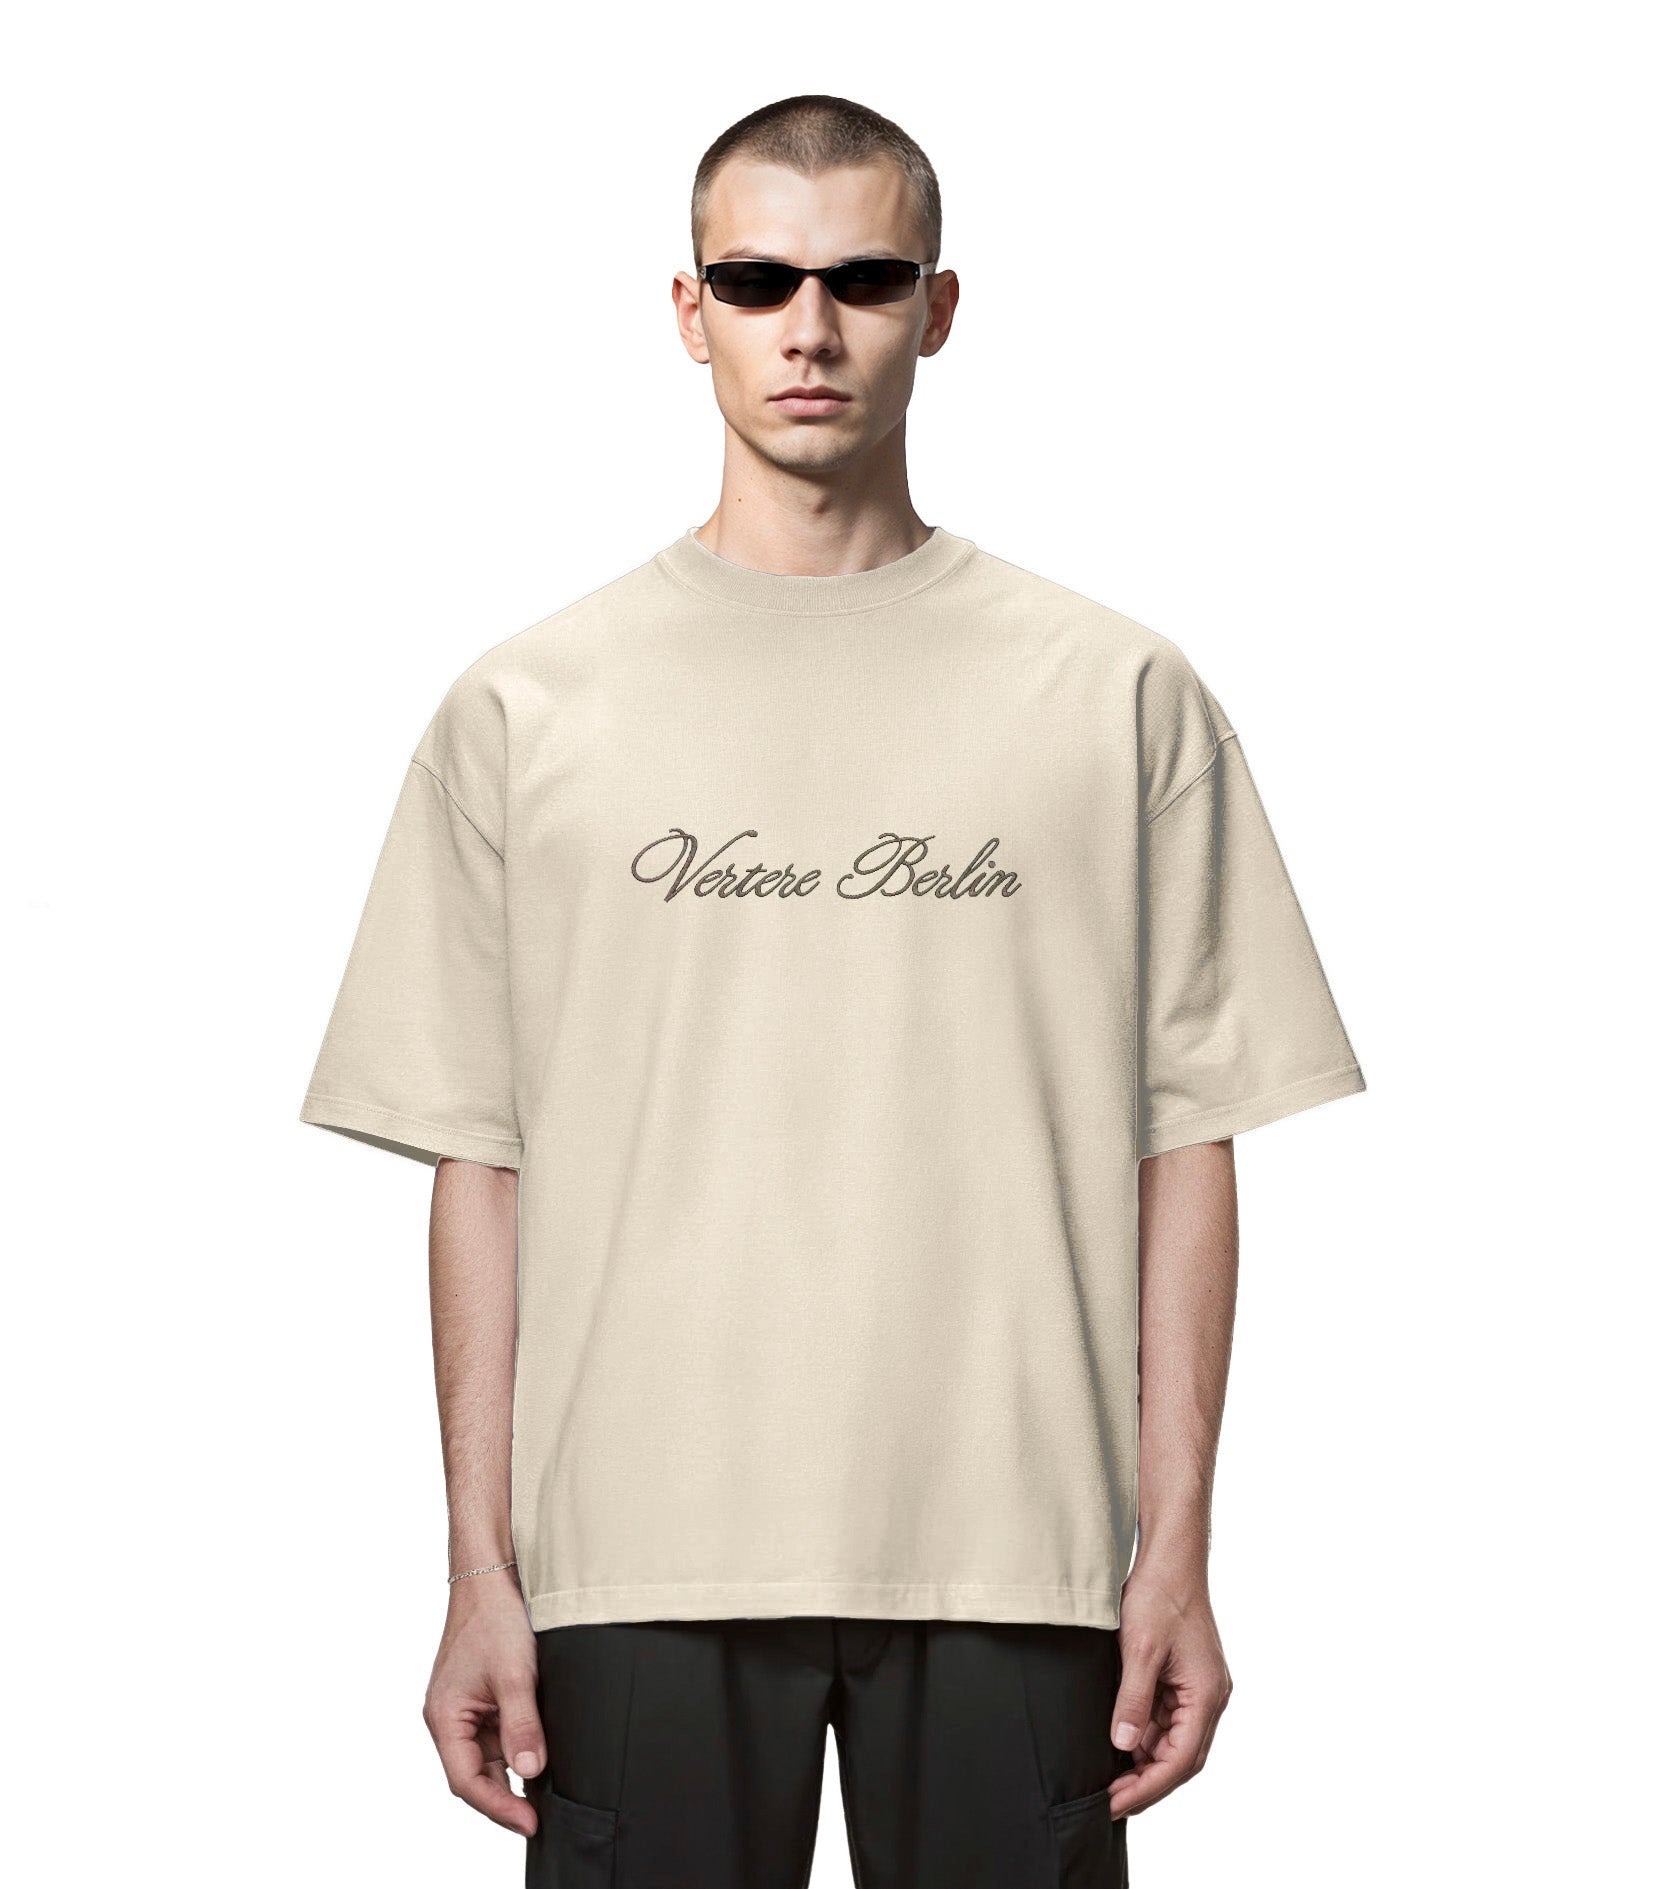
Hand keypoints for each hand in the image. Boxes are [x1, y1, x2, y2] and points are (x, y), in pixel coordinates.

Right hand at [422, 1568, 545, 1835]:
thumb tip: (530, 1772)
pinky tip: (536, 1756)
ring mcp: (463, 1708)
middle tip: (540, 1817)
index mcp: (443, 1717)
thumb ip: (521, 1726)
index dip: (498, 1807)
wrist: (492, 1576)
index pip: (466, 1781)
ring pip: (486, 1757)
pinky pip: (494, 1735)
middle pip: (474, 1774)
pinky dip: (513, 1749)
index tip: (530, 1823)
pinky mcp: (479, 1698)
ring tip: (543, 1793)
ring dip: (511, 1773)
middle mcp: (448, 1718)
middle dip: (505, 1797)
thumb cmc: (495, 1618)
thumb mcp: (514, 1675)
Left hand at [1108, 1557, 1232, 1818]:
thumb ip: (1132, 1701)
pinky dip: (1145, 1735)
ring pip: (1173, 1741)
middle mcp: (1209, 1698)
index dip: (1148, 1788)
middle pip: (1181, 1758)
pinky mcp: (1185, 1679)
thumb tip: (1122, 1745)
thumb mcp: (1139, 1650)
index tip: (1115, 1803)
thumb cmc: (1159, 1597)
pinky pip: (1167, 1719)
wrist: (1170, 1559)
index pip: (1180, 1761)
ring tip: (1108, 1777)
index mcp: (1206, 1696)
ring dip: (1145, 1761)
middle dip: (1147, 1782)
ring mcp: (1198, 1689)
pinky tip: (1119, 1742)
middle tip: (1109, 1800)